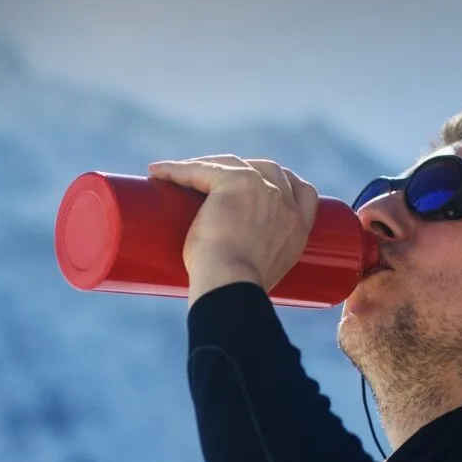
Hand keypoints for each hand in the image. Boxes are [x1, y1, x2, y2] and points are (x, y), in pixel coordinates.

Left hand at [145, 155, 321, 302]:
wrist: (231, 288)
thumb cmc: (234, 296)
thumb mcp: (256, 281)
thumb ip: (248, 273)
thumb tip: (219, 285)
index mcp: (298, 229)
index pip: (302, 193)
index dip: (283, 184)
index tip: (259, 187)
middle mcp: (287, 204)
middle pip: (269, 169)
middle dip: (242, 168)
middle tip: (211, 180)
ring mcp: (264, 189)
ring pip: (232, 165)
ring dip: (205, 166)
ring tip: (178, 176)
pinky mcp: (235, 182)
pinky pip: (202, 169)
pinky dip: (177, 170)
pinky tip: (158, 173)